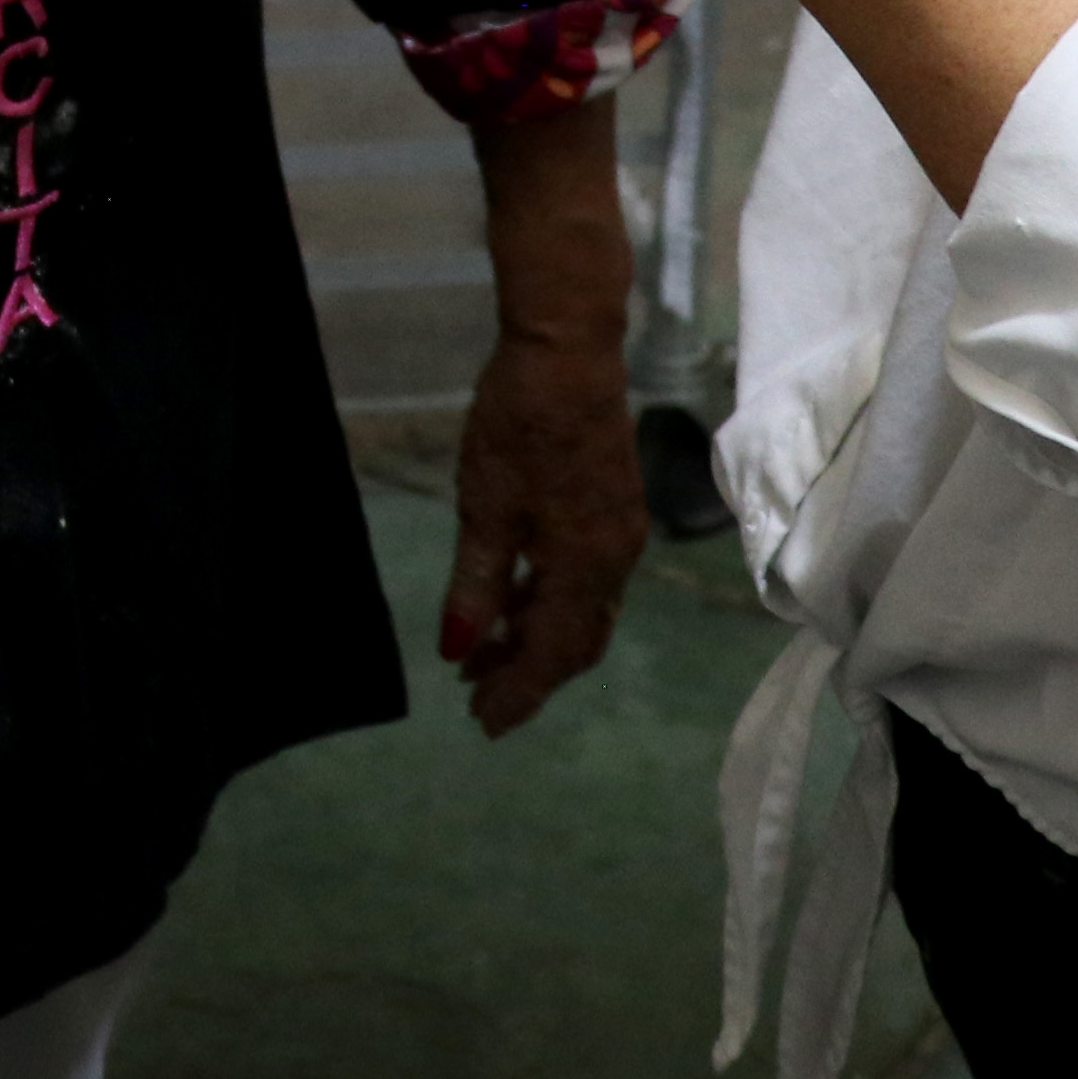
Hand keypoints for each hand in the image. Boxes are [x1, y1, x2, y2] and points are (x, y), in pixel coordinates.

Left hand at [445, 322, 645, 735]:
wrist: (568, 355)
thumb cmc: (517, 430)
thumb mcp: (484, 513)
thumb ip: (476, 588)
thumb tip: (457, 652)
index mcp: (585, 570)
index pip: (552, 656)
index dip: (518, 694)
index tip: (481, 723)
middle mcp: (615, 562)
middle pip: (576, 643)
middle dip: (529, 673)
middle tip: (475, 693)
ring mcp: (620, 535)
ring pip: (583, 612)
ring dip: (537, 637)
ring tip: (481, 650)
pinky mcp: (615, 509)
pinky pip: (588, 580)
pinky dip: (550, 601)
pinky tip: (513, 596)